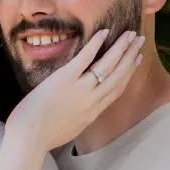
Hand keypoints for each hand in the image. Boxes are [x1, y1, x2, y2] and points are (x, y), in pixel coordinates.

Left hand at [6, 29, 144, 151]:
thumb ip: (79, 118)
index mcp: (93, 112)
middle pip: (118, 74)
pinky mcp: (65, 78)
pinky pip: (85, 58)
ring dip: (121, 47)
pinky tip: (104, 32)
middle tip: (139, 40)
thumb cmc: (42, 137)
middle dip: (130, 55)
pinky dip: (96, 44)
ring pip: (108, 65)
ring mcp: (81, 88)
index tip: (136, 60)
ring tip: (130, 33)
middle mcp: (93, 100)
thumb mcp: (69, 130)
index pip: (117, 88)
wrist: (29, 138)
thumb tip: (79, 112)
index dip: (129, 72)